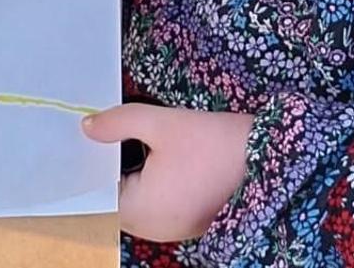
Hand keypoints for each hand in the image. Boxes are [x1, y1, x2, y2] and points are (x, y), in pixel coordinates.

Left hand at [83, 103, 254, 243]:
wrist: (271, 159)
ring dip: (128, 180)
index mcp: (142, 209)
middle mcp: (153, 229)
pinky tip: (148, 159)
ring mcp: (172, 230)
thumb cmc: (214, 142)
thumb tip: (88, 127)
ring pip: (134, 206)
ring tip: (119, 143)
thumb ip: (120, 123)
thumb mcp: (163, 123)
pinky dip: (148, 187)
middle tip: (98, 136)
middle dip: (107, 172)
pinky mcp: (188, 223)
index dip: (88, 168)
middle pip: (114, 203)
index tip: (82, 141)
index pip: (97, 195)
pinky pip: (155, 208)